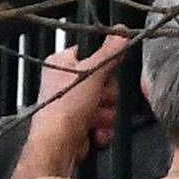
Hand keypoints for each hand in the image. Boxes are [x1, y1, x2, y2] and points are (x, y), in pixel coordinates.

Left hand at [34, 32, 128, 163]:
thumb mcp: (92, 73)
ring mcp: (73, 103)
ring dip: (106, 113)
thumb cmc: (63, 110)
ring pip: (106, 102)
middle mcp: (65, 82)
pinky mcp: (80, 121)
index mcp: (62, 63)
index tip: (107, 73)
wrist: (58, 145)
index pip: (93, 54)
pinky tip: (94, 128)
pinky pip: (103, 119)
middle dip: (107, 95)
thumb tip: (120, 32)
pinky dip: (103, 126)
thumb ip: (109, 52)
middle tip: (99, 99)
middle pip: (104, 81)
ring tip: (95, 116)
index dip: (104, 66)